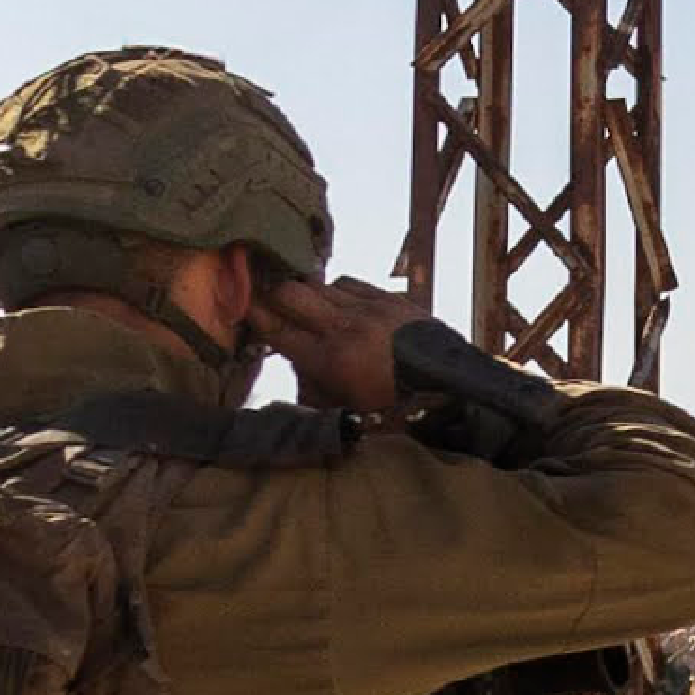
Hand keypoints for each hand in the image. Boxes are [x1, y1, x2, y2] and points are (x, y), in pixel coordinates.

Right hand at [250, 269, 417, 417]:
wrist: (454, 391)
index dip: (254, 317)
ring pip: (322, 285)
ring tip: (300, 299)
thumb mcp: (347, 410)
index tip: (240, 307)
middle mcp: (346, 327)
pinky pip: (353, 283)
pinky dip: (338, 290)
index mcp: (331, 359)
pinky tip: (337, 301)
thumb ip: (313, 389)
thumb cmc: (397, 408)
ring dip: (306, 291)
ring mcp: (371, 308)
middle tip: (263, 296)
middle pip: (292, 294)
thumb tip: (294, 365)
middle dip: (272, 294)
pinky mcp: (393, 299)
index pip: (278, 330)